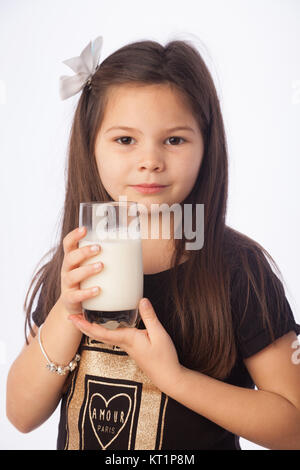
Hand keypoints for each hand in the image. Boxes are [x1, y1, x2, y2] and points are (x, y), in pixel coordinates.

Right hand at [59, 226, 103, 314]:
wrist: (75, 307)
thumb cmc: (88, 281)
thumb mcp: (91, 266)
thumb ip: (106, 256)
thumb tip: (134, 243)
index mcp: (73, 260)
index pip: (68, 244)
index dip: (74, 235)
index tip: (84, 229)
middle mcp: (67, 271)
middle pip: (70, 258)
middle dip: (84, 252)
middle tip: (99, 248)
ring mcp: (67, 286)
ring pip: (72, 276)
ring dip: (87, 270)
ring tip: (101, 266)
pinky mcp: (70, 300)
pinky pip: (76, 296)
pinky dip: (86, 293)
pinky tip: (98, 290)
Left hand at [68, 298, 183, 394]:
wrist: (168, 377)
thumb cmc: (164, 358)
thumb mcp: (159, 334)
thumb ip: (150, 317)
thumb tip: (142, 300)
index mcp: (127, 339)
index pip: (101, 332)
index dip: (86, 325)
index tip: (74, 318)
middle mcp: (124, 343)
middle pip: (98, 334)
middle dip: (83, 325)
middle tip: (71, 316)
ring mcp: (127, 346)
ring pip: (104, 336)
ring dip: (92, 327)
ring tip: (83, 318)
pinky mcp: (132, 347)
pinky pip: (113, 336)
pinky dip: (104, 329)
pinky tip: (105, 324)